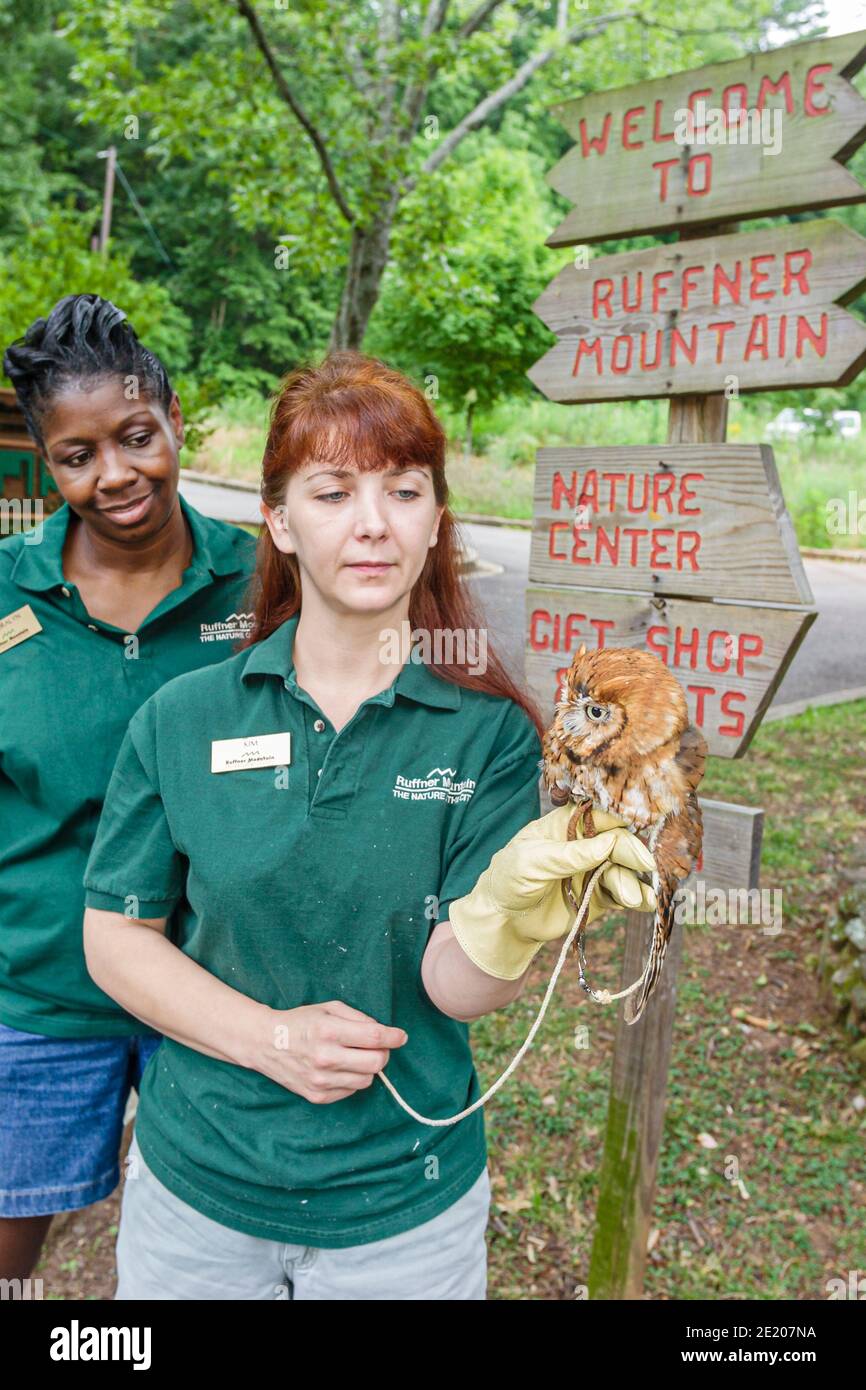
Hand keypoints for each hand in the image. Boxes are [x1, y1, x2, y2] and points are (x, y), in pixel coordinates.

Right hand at [255, 1001, 406, 1102]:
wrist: (266, 1043)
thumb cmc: (301, 1022)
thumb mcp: (329, 1008)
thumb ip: (358, 1017)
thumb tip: (383, 1032)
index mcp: (328, 1031)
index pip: (374, 1037)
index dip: (394, 1036)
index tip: (401, 1036)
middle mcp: (325, 1058)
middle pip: (376, 1062)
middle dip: (383, 1053)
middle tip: (377, 1047)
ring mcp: (321, 1080)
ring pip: (366, 1080)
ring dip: (367, 1068)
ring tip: (354, 1057)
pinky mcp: (318, 1096)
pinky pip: (351, 1091)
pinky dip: (352, 1079)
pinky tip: (340, 1068)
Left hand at [448, 803, 655, 980]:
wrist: (502, 921)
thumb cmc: (508, 880)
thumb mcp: (532, 862)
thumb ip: (570, 854)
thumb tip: (610, 842)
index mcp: (567, 825)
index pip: (602, 817)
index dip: (622, 823)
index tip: (636, 832)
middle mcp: (585, 845)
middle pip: (619, 843)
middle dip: (632, 854)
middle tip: (644, 866)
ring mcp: (593, 871)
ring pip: (623, 871)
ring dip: (632, 882)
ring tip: (632, 899)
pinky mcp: (598, 897)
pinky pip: (622, 895)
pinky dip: (637, 898)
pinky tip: (646, 904)